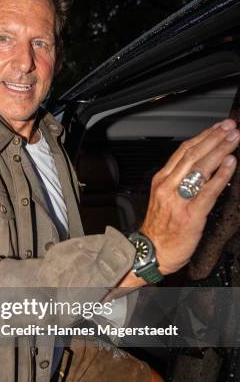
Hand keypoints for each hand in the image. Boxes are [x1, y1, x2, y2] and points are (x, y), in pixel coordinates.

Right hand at [141, 119, 239, 274]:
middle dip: (214, 138)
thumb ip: (178, 182)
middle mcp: (168, 187)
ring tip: (234, 139)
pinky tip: (231, 163)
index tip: (217, 127)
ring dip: (220, 150)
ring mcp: (179, 200)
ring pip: (200, 168)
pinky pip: (208, 190)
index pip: (183, 151)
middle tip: (229, 127)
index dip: (202, 136)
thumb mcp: (163, 199)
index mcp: (161, 181)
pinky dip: (221, 174)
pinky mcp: (190, 215)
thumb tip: (200, 167)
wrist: (150, 254)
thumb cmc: (159, 230)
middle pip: (193, 155)